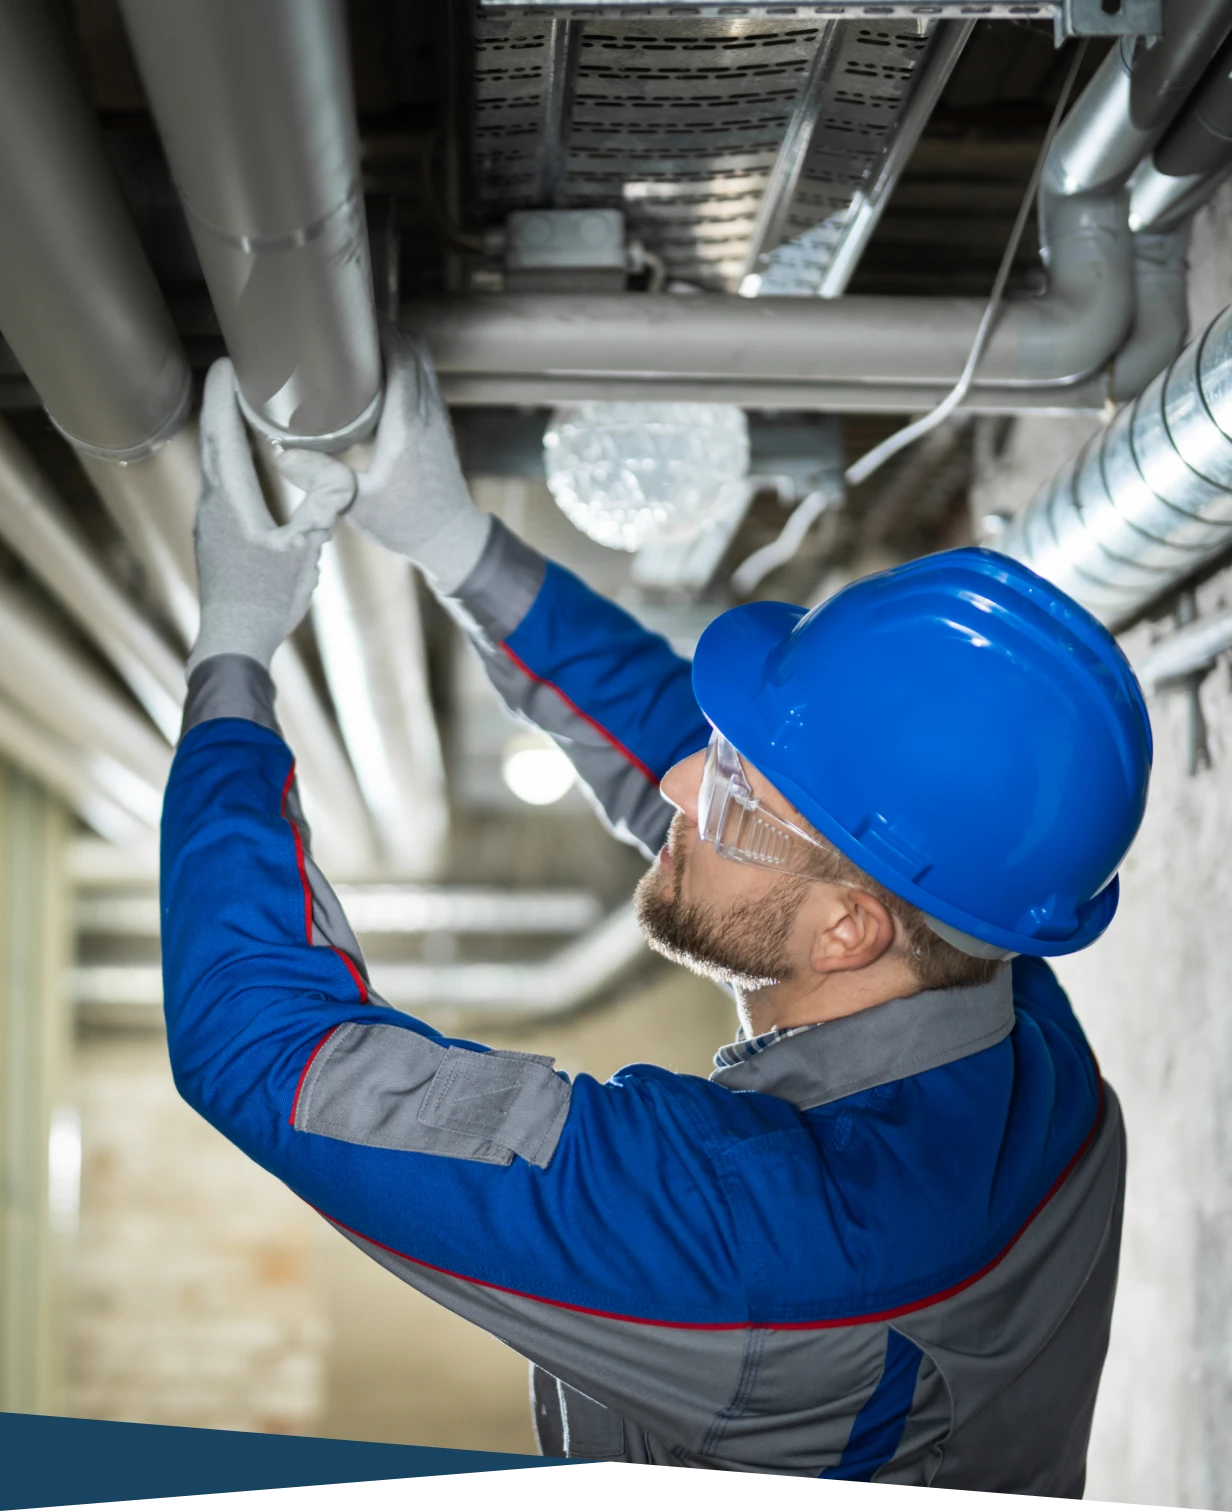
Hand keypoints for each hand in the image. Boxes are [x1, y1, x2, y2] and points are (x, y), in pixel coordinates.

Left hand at [186, 359, 355, 678]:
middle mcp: (212, 503)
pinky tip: (246, 466)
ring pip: (214, 464)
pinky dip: (229, 462)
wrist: (234, 639)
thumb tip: (344, 478)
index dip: (221, 395)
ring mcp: (210, 521)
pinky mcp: (216, 538)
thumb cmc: (265, 598)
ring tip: (241, 412)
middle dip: (221, 406)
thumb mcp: (304, 550)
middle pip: (213, 441)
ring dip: (224, 434)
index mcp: (230, 498)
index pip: (221, 433)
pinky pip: (221, 486)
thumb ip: (322, 509)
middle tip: (235, 377)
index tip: (226, 364)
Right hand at [346, 324, 490, 593]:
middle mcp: (426, 413)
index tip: (351, 319)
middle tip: (348, 328)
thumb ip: (320, 477)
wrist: (449, 537)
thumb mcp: (357, 503)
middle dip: (385, 331)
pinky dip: (404, 366)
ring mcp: (436, 417)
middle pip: (414, 350)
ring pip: (422, 363)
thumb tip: (279, 453)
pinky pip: (423, 380)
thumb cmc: (407, 522)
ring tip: (359, 346)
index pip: (402, 360)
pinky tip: (375, 378)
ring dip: (396, 346)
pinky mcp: (437, 426)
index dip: (381, 332)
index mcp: (407, 426)